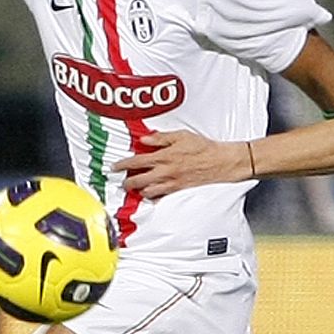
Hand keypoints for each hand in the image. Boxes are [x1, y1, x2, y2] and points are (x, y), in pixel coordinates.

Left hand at [115, 131, 251, 196]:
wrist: (220, 162)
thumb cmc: (202, 147)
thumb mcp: (180, 136)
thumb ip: (160, 138)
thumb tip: (144, 140)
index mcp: (163, 157)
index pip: (136, 162)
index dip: (122, 165)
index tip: (114, 167)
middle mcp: (165, 172)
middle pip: (138, 181)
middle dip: (127, 182)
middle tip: (122, 181)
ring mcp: (171, 183)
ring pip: (148, 192)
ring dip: (139, 190)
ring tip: (136, 188)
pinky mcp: (178, 190)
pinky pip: (161, 197)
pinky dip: (154, 197)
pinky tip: (151, 194)